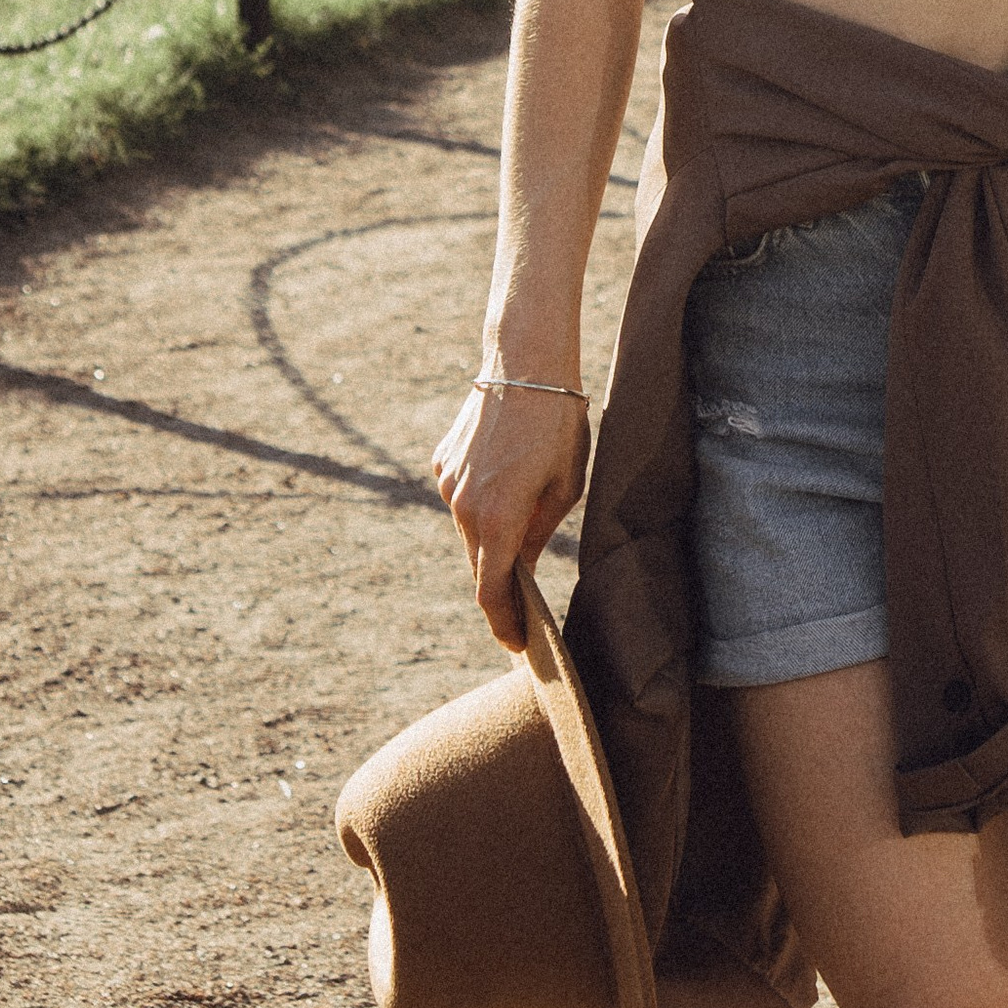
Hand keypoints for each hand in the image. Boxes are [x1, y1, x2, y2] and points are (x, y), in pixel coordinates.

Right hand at [431, 380, 590, 647]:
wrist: (524, 361)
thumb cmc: (558, 425)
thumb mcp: (565, 485)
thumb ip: (541, 533)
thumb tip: (524, 565)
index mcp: (497, 521)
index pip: (492, 593)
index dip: (504, 624)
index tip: (516, 645)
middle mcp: (463, 508)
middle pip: (479, 564)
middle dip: (500, 586)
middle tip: (524, 607)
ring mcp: (448, 484)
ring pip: (469, 529)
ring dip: (491, 537)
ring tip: (523, 526)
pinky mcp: (442, 461)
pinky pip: (462, 496)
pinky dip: (481, 502)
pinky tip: (506, 479)